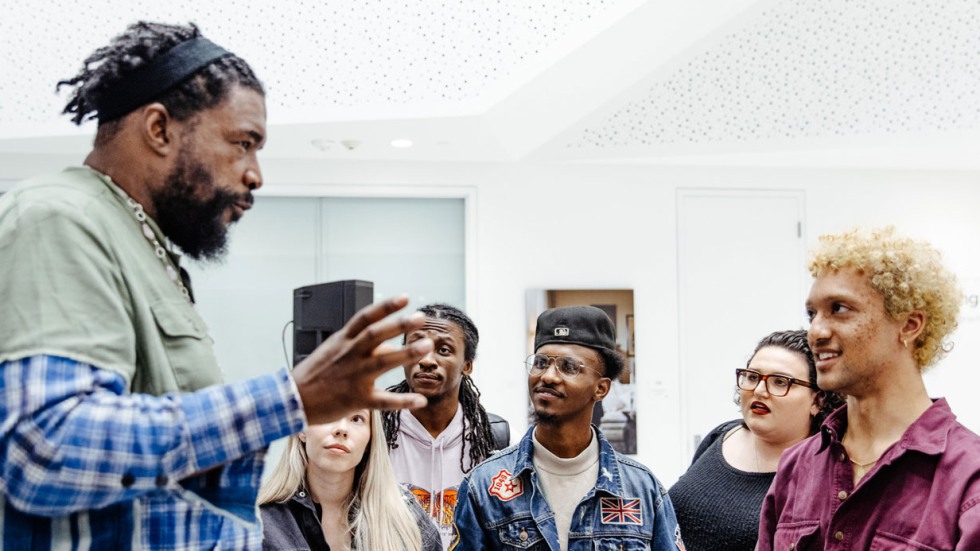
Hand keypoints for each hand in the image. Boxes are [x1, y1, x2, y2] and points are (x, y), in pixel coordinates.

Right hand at [291, 295, 430, 424]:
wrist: (292, 400)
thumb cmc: (314, 374)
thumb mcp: (334, 351)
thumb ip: (362, 345)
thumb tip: (391, 345)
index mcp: (343, 340)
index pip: (365, 317)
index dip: (385, 306)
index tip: (405, 297)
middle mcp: (349, 355)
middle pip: (375, 335)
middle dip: (398, 325)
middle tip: (420, 318)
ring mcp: (353, 376)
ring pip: (382, 362)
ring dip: (405, 354)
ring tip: (426, 347)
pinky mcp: (356, 399)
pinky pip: (383, 401)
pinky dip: (402, 402)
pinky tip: (420, 401)